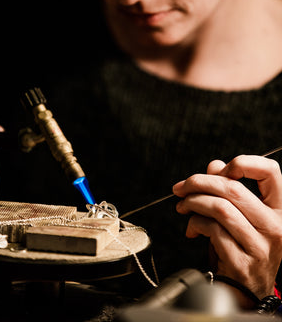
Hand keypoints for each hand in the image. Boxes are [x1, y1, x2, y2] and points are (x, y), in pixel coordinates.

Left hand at [173, 155, 281, 303]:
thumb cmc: (242, 249)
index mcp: (279, 210)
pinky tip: (192, 228)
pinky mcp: (241, 261)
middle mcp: (275, 227)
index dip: (243, 162)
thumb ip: (229, 188)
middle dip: (200, 182)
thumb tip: (215, 166)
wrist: (245, 292)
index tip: (221, 168)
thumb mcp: (240, 216)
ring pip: (220, 208)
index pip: (270, 172)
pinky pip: (212, 230)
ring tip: (184, 206)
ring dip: (193, 202)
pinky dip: (195, 223)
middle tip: (182, 187)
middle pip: (233, 189)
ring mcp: (260, 246)